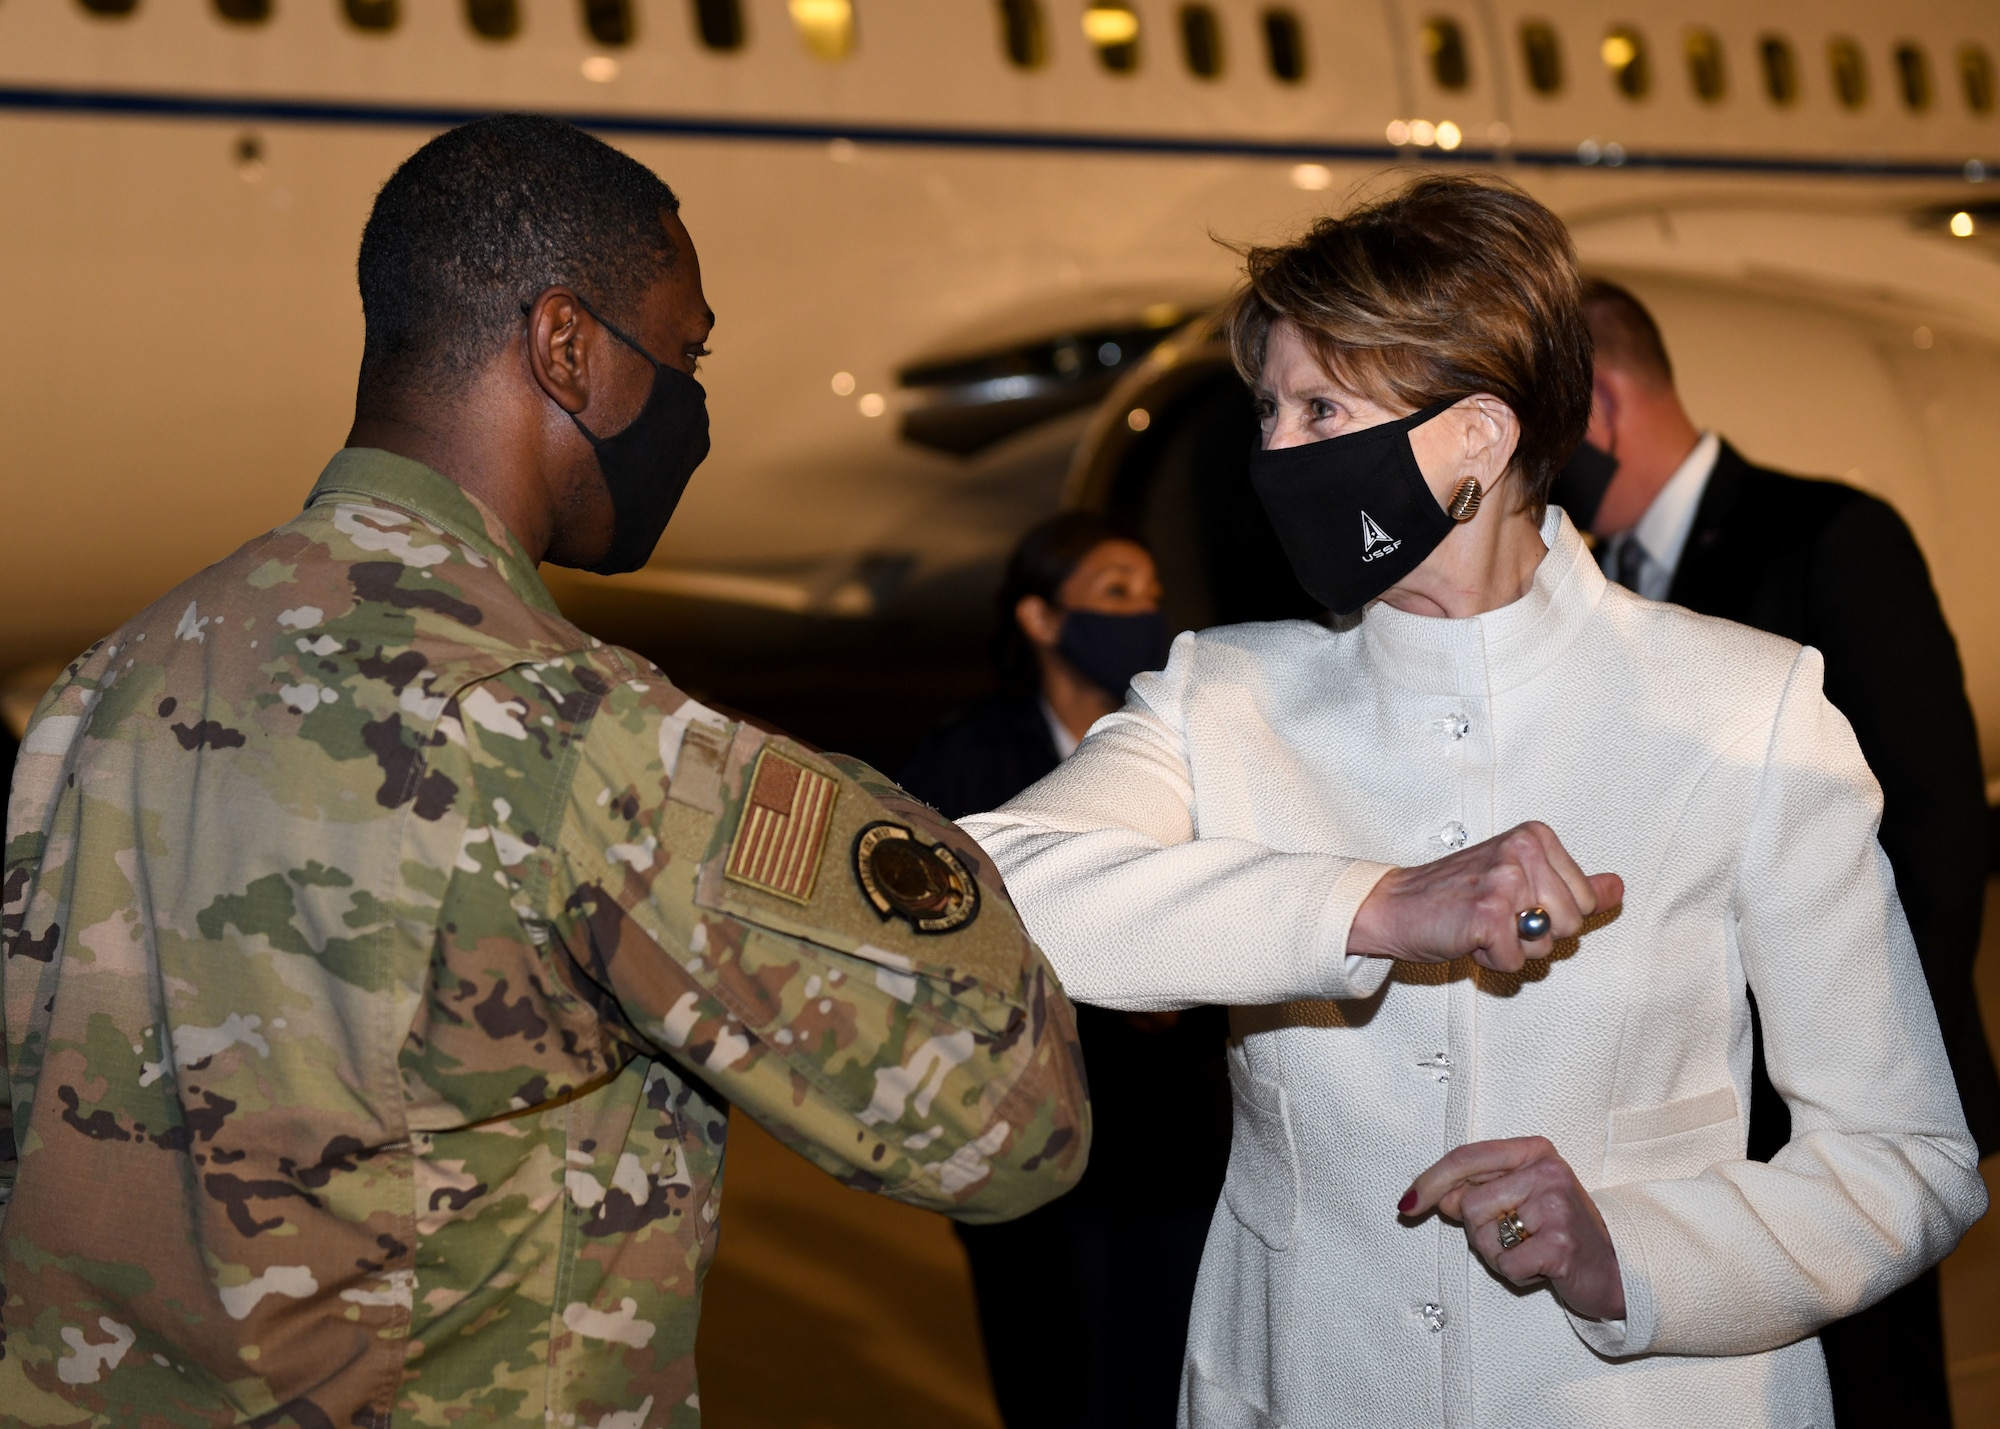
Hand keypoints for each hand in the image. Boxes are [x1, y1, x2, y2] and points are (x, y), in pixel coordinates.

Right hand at [1346, 821, 1622, 973]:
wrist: (1396, 905)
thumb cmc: (1454, 894)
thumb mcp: (1520, 880)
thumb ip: (1572, 885)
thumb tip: (1616, 888)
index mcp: (1535, 837)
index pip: (1586, 900)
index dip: (1551, 915)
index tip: (1514, 902)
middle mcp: (1523, 851)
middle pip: (1572, 924)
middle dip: (1536, 935)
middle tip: (1497, 917)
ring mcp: (1505, 880)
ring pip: (1547, 945)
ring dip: (1515, 949)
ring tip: (1484, 927)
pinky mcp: (1488, 913)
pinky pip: (1516, 960)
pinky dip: (1492, 960)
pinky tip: (1469, 937)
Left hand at [1402, 1137, 1626, 1321]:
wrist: (1615, 1270)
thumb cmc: (1559, 1232)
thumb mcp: (1518, 1200)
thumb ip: (1477, 1190)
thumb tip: (1432, 1194)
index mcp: (1533, 1151)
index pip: (1465, 1158)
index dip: (1429, 1181)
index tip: (1406, 1204)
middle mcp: (1546, 1170)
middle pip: (1468, 1202)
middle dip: (1477, 1230)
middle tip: (1511, 1238)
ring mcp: (1556, 1205)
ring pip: (1481, 1233)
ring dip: (1496, 1254)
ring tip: (1528, 1250)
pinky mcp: (1560, 1243)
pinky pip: (1505, 1263)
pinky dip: (1515, 1274)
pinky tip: (1541, 1268)